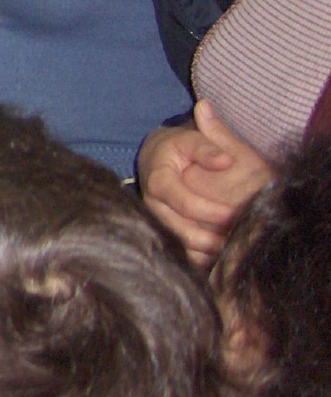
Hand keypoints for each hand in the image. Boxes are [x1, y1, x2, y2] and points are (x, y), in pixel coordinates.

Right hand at [138, 100, 273, 265]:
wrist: (156, 157)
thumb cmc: (177, 148)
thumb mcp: (189, 139)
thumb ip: (207, 147)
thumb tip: (225, 161)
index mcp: (159, 182)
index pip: (185, 204)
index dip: (212, 212)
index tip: (237, 214)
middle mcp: (154, 206)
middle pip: (182, 232)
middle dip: (213, 240)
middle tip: (242, 240)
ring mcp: (158, 222)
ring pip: (183, 247)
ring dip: (210, 251)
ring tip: (236, 250)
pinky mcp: (165, 232)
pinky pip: (184, 254)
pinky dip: (205, 258)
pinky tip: (225, 254)